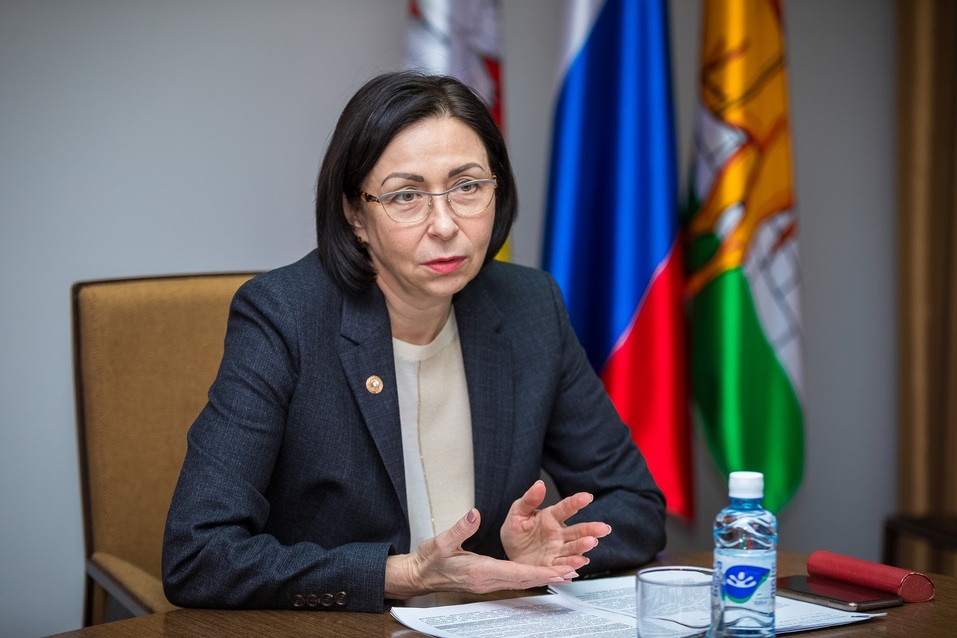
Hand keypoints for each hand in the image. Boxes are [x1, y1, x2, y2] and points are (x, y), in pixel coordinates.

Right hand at [384, 508, 580, 599]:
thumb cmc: (429, 560)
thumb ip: (460, 528)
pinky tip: (541, 573)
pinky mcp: (485, 580)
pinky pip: (513, 580)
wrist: (419, 575)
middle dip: (548, 577)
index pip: (515, 573)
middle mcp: (486, 580)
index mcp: (479, 571)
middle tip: (571, 572)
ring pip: (521, 582)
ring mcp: (486, 582)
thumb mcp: (441, 541)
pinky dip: (530, 577)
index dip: (538, 572)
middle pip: (524, 580)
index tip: (557, 571)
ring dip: (543, 577)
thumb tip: (473, 514)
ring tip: (565, 573)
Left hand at [500, 480, 611, 569]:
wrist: (508, 553)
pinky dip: (573, 564)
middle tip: (602, 528)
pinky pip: (564, 564)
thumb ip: (529, 500)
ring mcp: (558, 550)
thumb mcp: (518, 512)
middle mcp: (558, 533)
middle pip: (577, 530)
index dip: (576, 502)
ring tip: (591, 542)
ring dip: (583, 546)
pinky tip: (581, 561)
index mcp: (550, 517)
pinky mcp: (553, 565)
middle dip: (591, 529)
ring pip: (574, 547)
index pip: (566, 508)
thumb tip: (539, 484)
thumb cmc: (515, 530)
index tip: (587, 497)